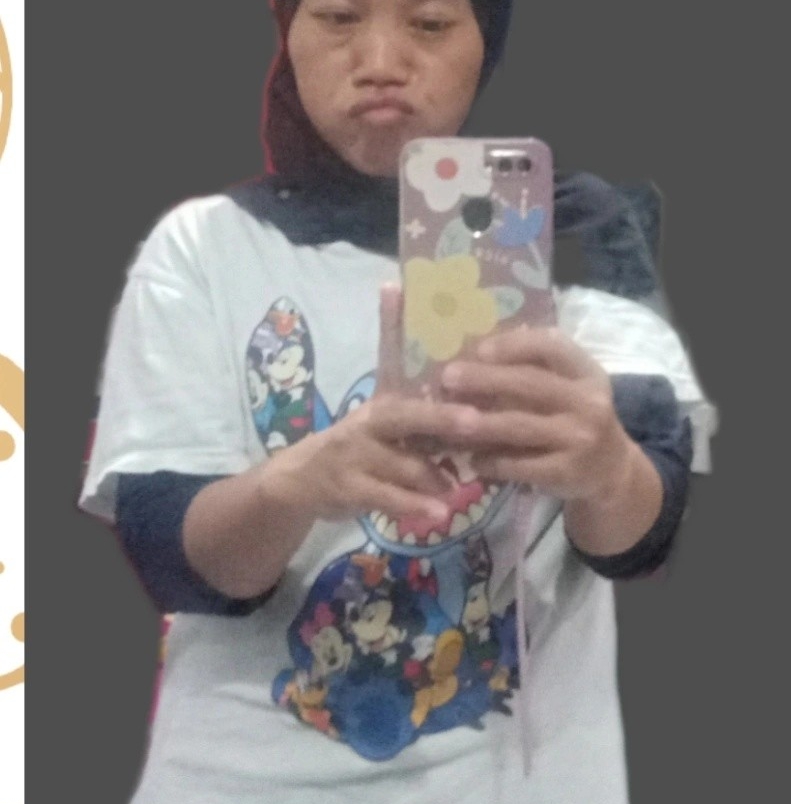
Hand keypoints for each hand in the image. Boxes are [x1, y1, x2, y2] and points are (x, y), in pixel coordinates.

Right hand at [263, 288, 483, 527]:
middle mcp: (371, 420)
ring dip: (434, 475)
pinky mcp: (350, 487)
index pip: (389, 351)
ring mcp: (357, 454)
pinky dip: (414, 505)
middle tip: (474, 420)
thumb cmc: (363, 440)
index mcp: (385, 396)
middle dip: (441, 416)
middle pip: (406, 414)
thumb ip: (422, 393)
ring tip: (461, 484)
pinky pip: (387, 497)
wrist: (302, 479)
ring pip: (402, 463)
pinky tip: (439, 513)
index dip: (391, 321)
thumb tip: (450, 349)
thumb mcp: (386, 409)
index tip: (397, 290)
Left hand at [439, 326, 635, 505]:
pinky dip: (492, 460)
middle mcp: (588, 402)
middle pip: (530, 384)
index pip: (552, 346)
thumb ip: (534, 370)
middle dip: (485, 379)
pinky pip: (520, 464)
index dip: (515, 344)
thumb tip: (471, 356)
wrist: (611, 471)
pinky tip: (472, 459)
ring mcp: (579, 439)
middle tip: (448, 377)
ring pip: (519, 426)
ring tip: (448, 420)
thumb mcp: (571, 387)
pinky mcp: (567, 472)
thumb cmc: (576, 418)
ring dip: (480, 422)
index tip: (480, 348)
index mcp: (587, 372)